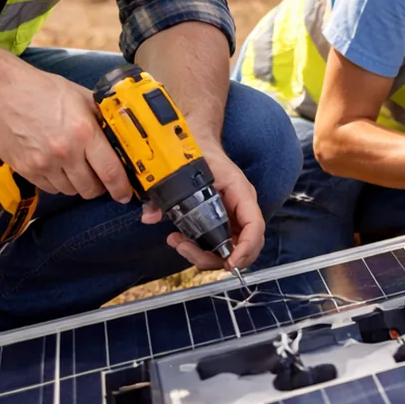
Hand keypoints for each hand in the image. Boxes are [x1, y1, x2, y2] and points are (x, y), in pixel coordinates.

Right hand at [0, 65, 132, 201]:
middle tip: (99, 176)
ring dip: (77, 184)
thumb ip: (103, 118)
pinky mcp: (26, 170)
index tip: (124, 194)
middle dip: (99, 186)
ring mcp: (43, 164)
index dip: (121, 188)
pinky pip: (50, 189)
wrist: (2, 92)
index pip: (110, 171)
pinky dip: (58, 183)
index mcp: (84, 132)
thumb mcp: (82, 97)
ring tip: (75, 168)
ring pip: (70, 191)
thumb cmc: (44, 90)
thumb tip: (122, 136)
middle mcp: (65, 152)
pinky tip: (57, 167)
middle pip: (90, 188)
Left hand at [145, 148, 264, 270]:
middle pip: (245, 245)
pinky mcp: (222, 222)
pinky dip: (200, 249)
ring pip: (230, 249)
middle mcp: (240, 207)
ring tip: (178, 243)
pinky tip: (179, 239)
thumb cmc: (199, 152)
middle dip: (218, 257)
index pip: (254, 225)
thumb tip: (150, 216)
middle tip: (187, 250)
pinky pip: (218, 244)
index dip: (246, 248)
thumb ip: (168, 192)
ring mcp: (232, 216)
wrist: (199, 141)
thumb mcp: (185, 168)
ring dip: (204, 255)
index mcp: (239, 191)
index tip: (230, 262)